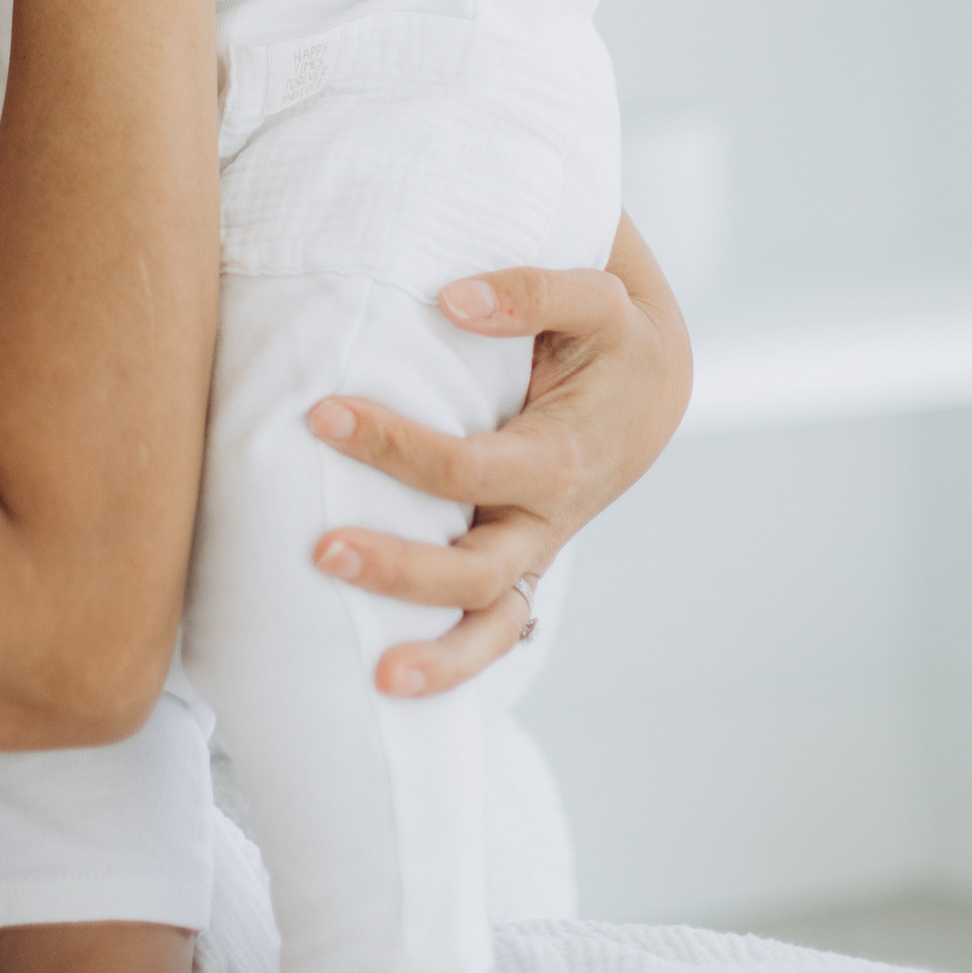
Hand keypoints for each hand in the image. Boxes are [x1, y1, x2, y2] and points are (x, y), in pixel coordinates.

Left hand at [304, 217, 691, 695]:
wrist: (651, 390)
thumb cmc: (612, 339)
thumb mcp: (597, 297)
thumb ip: (532, 291)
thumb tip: (453, 300)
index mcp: (562, 458)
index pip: (468, 468)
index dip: (395, 447)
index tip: (323, 413)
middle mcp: (547, 521)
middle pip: (476, 573)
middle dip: (400, 570)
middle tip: (320, 549)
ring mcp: (532, 553)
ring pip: (491, 629)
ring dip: (438, 656)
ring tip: (373, 674)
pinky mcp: (516, 565)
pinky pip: (488, 630)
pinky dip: (451, 660)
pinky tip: (389, 681)